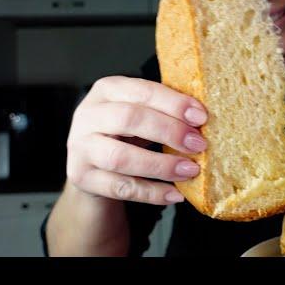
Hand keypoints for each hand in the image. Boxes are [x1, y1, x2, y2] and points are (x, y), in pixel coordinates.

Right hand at [66, 76, 207, 204]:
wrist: (94, 165)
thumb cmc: (127, 133)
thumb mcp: (142, 113)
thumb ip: (165, 111)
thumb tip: (203, 121)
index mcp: (108, 89)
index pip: (142, 91)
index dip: (173, 103)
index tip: (201, 117)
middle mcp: (88, 114)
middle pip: (129, 119)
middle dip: (169, 131)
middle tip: (198, 144)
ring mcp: (80, 147)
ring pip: (120, 157)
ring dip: (161, 165)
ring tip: (190, 170)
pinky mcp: (81, 177)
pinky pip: (120, 188)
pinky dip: (151, 193)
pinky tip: (175, 194)